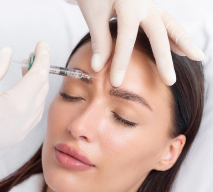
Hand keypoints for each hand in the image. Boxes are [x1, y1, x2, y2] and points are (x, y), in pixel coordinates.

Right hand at [0, 41, 49, 180]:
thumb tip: (9, 52)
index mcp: (19, 104)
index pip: (40, 74)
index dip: (43, 56)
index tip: (41, 44)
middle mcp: (27, 119)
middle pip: (42, 87)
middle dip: (40, 68)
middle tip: (31, 55)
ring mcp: (25, 130)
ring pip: (40, 101)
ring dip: (37, 84)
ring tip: (25, 70)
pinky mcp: (19, 136)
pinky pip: (35, 114)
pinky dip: (34, 99)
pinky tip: (24, 92)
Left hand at [77, 0, 204, 86]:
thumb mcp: (93, 14)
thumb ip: (99, 40)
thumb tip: (98, 68)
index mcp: (129, 2)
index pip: (127, 37)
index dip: (121, 61)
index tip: (115, 82)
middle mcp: (144, 2)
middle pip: (158, 32)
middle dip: (164, 59)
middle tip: (170, 81)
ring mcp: (149, 3)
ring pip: (170, 24)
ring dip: (183, 42)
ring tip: (198, 57)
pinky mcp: (148, 6)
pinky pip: (165, 22)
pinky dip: (173, 36)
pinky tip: (180, 50)